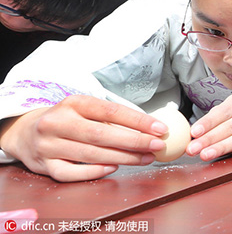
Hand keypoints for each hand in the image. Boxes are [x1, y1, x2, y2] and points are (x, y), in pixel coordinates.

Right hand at [0, 95, 167, 181]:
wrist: (26, 132)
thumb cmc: (67, 119)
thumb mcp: (85, 109)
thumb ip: (111, 117)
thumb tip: (150, 127)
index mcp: (73, 103)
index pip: (110, 111)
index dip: (138, 120)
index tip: (160, 128)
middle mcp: (58, 122)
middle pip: (102, 134)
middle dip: (134, 141)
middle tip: (156, 146)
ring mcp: (49, 145)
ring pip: (91, 154)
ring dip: (123, 158)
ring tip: (145, 158)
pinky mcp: (44, 166)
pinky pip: (73, 173)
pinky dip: (95, 171)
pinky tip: (114, 168)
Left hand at [186, 93, 231, 160]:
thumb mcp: (226, 113)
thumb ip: (211, 121)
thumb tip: (191, 134)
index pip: (221, 112)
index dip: (207, 123)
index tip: (193, 133)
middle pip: (228, 126)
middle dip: (208, 139)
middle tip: (192, 148)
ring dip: (218, 148)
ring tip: (203, 155)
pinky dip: (227, 151)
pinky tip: (216, 154)